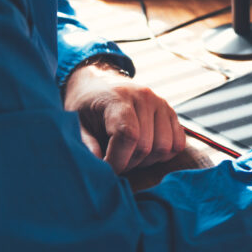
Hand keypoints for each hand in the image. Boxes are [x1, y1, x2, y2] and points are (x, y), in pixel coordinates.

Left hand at [63, 62, 186, 173]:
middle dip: (129, 163)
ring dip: (147, 161)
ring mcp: (161, 104)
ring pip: (165, 148)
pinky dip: (163, 155)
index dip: (118, 160)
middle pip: (147, 146)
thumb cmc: (86, 104)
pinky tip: (145, 152)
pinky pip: (178, 143)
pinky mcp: (171, 112)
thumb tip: (98, 164)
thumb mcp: (74, 120)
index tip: (106, 169)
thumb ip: (85, 142)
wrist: (100, 82)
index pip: (128, 135)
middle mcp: (145, 97)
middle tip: (114, 162)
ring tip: (129, 156)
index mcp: (118, 97)